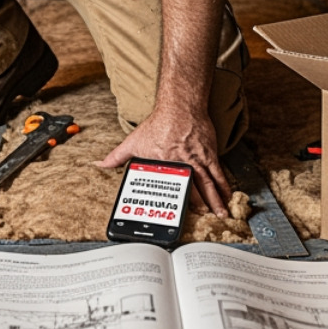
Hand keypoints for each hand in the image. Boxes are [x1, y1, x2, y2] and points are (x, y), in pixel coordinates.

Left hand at [99, 105, 231, 216]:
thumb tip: (100, 164)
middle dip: (202, 208)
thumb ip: (116, 157)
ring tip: (222, 215)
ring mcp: (198, 160)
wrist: (179, 107)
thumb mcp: (133, 141)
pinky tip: (228, 196)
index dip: (176, 205)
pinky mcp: (209, 154)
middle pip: (194, 191)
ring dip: (216, 202)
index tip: (179, 216)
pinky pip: (219, 173)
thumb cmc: (157, 125)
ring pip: (210, 185)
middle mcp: (183, 164)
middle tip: (206, 221)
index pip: (170, 190)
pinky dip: (224, 186)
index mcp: (164, 165)